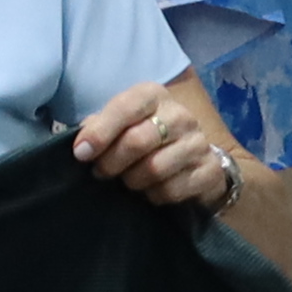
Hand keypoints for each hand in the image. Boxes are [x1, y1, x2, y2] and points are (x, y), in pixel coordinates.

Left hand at [74, 80, 243, 211]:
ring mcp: (199, 143)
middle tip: (101, 173)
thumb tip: (81, 143)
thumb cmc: (146, 138)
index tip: (81, 154)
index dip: (100, 132)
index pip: (125, 107)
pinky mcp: (210, 171)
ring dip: (132, 181)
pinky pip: (172, 190)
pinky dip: (154, 196)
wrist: (194, 160)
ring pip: (154, 169)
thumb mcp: (121, 124)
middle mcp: (180, 115)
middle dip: (111, 162)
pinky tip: (151, 191)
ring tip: (128, 181)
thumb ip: (99, 127)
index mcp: (154, 96)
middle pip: (137, 141)